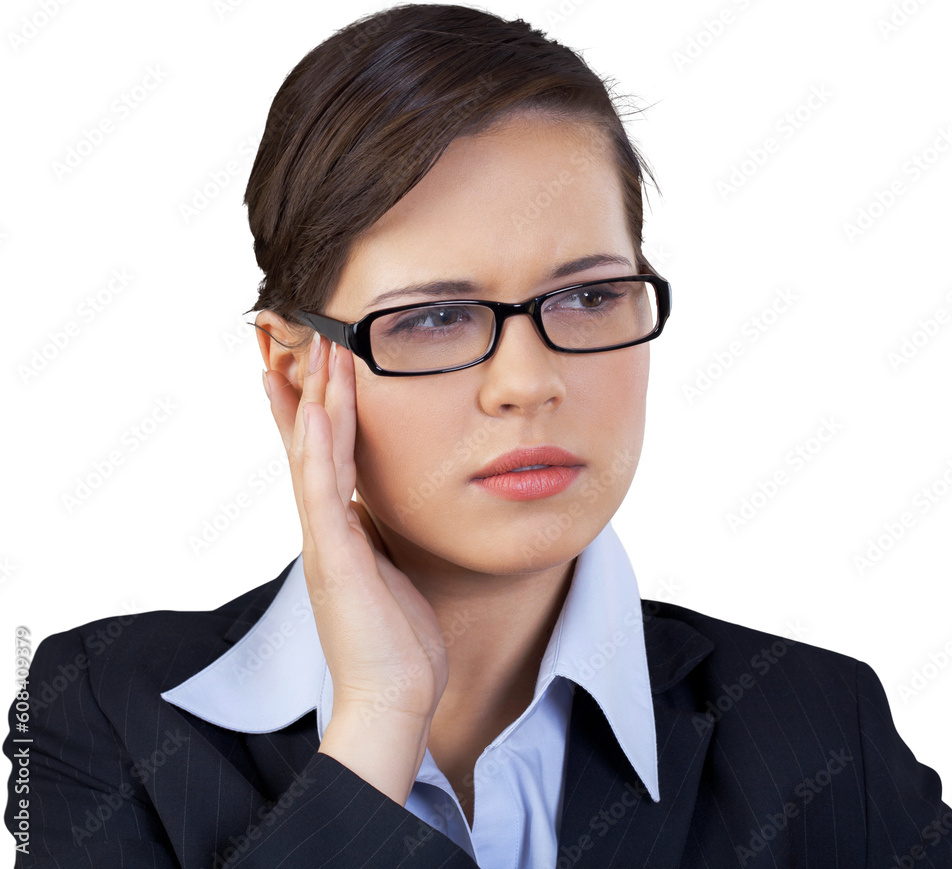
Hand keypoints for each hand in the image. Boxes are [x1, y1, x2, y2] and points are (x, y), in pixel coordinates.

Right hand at [262, 333, 448, 796]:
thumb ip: (378, 537)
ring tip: (318, 346)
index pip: (320, 456)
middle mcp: (324, 528)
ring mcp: (324, 539)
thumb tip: (377, 509)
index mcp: (339, 531)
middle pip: (308, 442)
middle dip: (307, 386)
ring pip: (312, 453)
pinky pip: (324, 488)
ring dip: (315, 397)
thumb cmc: (398, 642)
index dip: (311, 409)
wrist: (394, 699)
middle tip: (304, 334)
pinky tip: (320, 407)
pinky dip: (319, 445)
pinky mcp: (334, 556)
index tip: (309, 365)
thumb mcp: (391, 572)